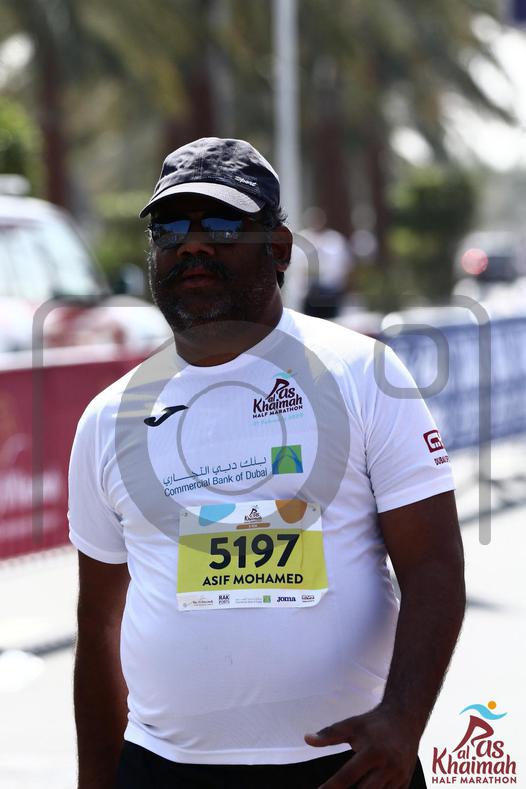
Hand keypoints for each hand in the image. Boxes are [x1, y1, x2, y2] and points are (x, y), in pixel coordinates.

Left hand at [304, 705, 420, 788]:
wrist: (405, 718)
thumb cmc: (374, 723)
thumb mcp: (351, 724)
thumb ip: (329, 734)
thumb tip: (307, 739)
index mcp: (372, 752)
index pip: (347, 775)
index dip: (331, 787)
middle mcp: (387, 766)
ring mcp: (399, 776)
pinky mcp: (405, 782)